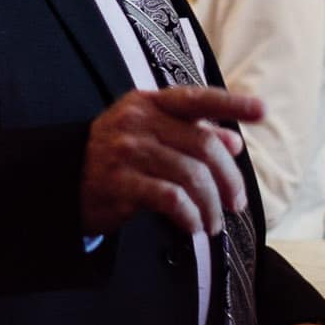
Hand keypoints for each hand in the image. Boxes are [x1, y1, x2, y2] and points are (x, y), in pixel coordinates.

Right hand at [80, 87, 261, 237]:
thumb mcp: (150, 136)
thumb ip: (191, 134)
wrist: (62, 183)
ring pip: (190, 175)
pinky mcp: (119, 182)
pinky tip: (193, 225)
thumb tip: (234, 142)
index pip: (196, 98)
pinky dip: (190, 215)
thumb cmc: (116, 158)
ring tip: (213, 224)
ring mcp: (127, 151)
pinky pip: (170, 198)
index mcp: (148, 103)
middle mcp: (138, 121)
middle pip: (203, 146)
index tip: (262, 110)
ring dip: (210, 205)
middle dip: (228, 179)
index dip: (232, 102)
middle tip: (237, 203)